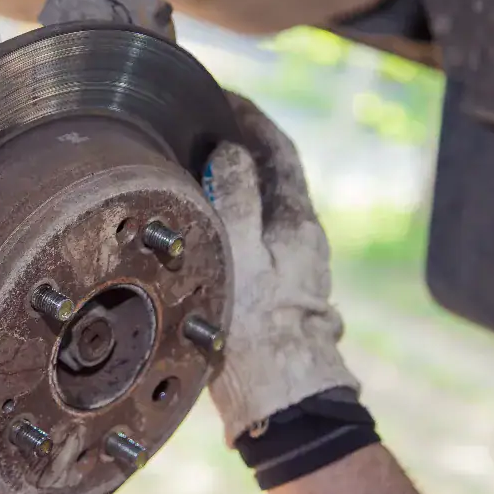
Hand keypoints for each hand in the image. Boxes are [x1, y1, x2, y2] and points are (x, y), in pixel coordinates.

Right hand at [203, 94, 358, 442]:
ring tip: (194, 159)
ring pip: (260, 202)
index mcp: (295, 222)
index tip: (222, 95)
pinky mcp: (273, 287)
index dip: (250, 116)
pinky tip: (201, 215)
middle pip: (271, 172)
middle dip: (240, 140)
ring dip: (233, 174)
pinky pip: (251, 230)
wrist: (279, 398)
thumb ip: (235, 198)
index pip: (277, 149)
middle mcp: (298, 238)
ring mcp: (289, 263)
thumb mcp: (238, 253)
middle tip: (201, 121)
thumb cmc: (255, 330)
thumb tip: (231, 150)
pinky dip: (229, 208)